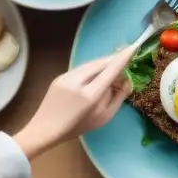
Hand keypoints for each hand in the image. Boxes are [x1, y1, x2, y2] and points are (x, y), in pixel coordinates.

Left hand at [13, 48, 134, 160]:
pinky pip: (82, 69)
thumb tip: (128, 81)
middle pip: (101, 63)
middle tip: (124, 68)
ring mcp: (66, 77)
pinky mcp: (60, 76)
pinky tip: (94, 78)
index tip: (133, 47)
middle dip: (114, 62)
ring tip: (110, 74)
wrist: (44, 129)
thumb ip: (118, 97)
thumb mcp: (104, 117)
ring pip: (91, 64)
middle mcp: (78, 81)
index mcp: (90, 95)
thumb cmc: (77, 127)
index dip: (123, 58)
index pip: (110, 70)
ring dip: (103, 66)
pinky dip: (92, 70)